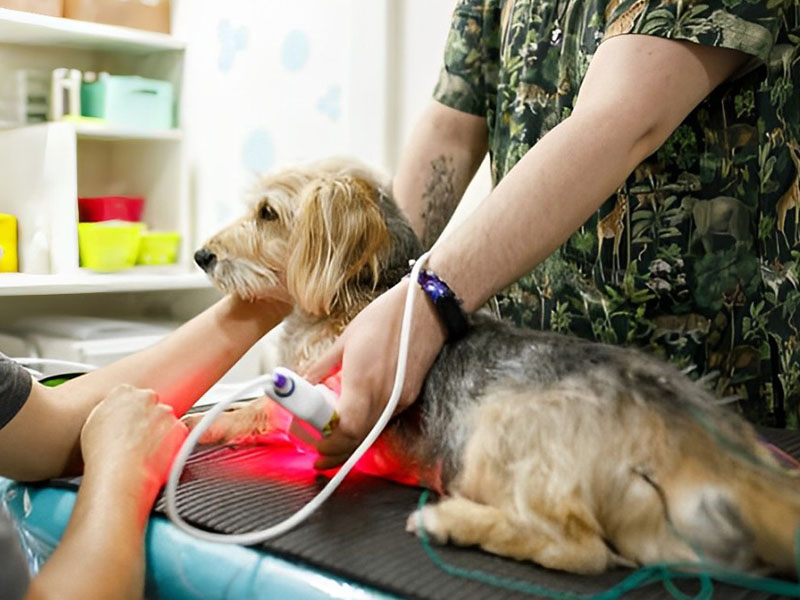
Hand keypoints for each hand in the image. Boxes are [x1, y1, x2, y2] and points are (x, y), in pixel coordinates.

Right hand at [80, 384, 187, 497]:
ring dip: (159, 431)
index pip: (130, 394)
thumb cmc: (102, 453)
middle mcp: (146, 397)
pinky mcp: (178, 427)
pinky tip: (157, 456)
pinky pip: (177, 434)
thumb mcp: (94, 424)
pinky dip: (171, 443)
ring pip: (164, 419)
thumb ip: (109, 412)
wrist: (119, 472)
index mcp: (122, 392)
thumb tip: (114, 414)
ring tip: (145, 451)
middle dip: (147, 418)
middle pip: (150, 404)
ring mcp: (164, 411)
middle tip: (137, 438)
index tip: (128, 423)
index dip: (130, 411)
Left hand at [306, 279, 446, 468]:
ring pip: (372, 433)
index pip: (345, 429)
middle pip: (358, 439)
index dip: (328, 442)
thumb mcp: (346, 339)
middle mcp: (384, 396)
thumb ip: (323, 366)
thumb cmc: (386, 317)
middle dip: (336, 452)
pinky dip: (368, 428)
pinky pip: (385, 420)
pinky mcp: (410, 396)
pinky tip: (356, 424)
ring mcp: (400, 399)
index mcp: (363, 381)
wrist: (428, 308)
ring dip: (352, 444)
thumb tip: (303, 381)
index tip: (311, 442)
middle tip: (318, 457)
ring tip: (332, 445)